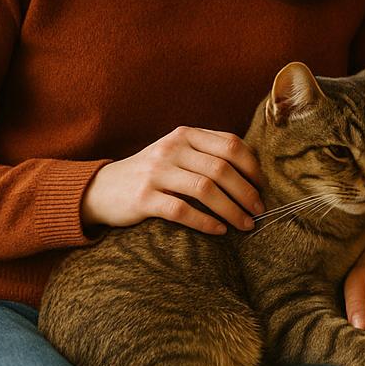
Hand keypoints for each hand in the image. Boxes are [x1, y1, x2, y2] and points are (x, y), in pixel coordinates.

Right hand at [81, 126, 265, 234]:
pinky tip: (219, 231)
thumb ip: (208, 153)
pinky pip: (182, 211)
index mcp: (185, 134)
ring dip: (232, 210)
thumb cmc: (152, 173)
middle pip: (222, 168)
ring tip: (246, 224)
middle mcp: (171, 149)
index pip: (230, 144)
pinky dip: (205, 222)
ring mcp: (156, 172)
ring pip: (205, 189)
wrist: (101, 189)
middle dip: (247, 192)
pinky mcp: (143, 198)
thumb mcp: (177, 153)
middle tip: (259, 210)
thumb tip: (253, 170)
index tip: (263, 186)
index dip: (252, 166)